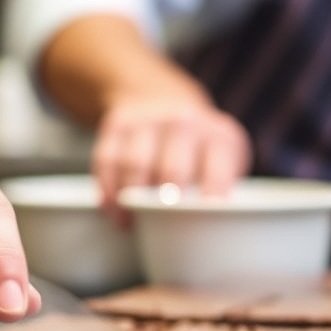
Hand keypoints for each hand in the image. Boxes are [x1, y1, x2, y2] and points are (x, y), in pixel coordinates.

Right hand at [92, 98, 251, 220]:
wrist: (162, 98)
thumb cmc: (197, 146)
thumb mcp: (223, 159)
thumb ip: (222, 189)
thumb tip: (211, 231)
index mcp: (218, 137)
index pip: (217, 171)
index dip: (209, 199)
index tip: (201, 223)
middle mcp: (184, 122)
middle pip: (172, 169)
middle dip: (164, 203)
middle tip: (161, 228)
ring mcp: (148, 120)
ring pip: (134, 165)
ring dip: (129, 200)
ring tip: (129, 223)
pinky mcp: (118, 124)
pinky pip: (107, 160)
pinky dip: (107, 189)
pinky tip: (111, 208)